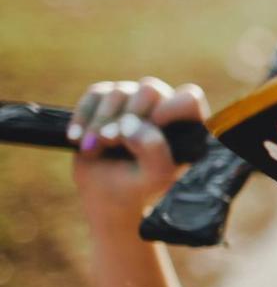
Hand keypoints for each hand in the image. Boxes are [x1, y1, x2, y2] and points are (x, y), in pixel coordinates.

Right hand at [68, 77, 209, 228]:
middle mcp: (163, 109)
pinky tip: (77, 138)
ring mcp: (135, 103)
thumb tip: (129, 123)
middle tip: (111, 139)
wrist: (107, 197)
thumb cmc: (139, 188)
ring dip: (101, 120)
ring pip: (120, 91)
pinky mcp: (108, 103)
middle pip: (150, 89)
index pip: (188, 99)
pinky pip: (95, 93)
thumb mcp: (154, 176)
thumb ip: (153, 149)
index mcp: (186, 127)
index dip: (170, 107)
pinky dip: (83, 115)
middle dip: (127, 115)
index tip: (154, 125)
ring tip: (93, 147)